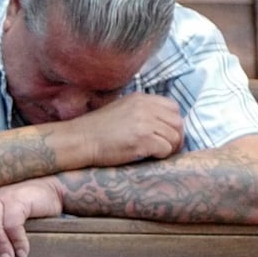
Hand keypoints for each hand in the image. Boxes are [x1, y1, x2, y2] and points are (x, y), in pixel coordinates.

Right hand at [69, 93, 183, 166]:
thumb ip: (141, 112)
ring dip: (168, 148)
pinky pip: (165, 149)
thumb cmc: (95, 130)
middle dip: (176, 138)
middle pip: (177, 123)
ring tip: (155, 154)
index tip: (166, 135)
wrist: (79, 140)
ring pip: (174, 137)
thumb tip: (160, 124)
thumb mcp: (121, 110)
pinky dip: (160, 156)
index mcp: (141, 99)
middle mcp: (145, 108)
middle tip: (166, 149)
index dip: (173, 123)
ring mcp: (145, 123)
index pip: (173, 107)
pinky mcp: (143, 140)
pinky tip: (148, 157)